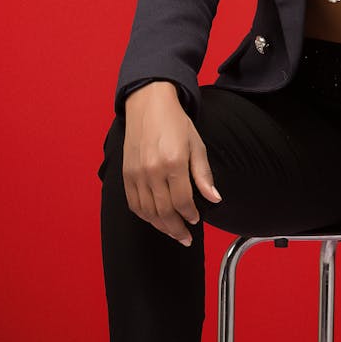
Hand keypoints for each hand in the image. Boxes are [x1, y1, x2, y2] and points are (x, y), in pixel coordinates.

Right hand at [122, 81, 220, 244]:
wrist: (149, 104)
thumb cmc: (176, 122)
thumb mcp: (197, 144)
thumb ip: (203, 175)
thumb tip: (214, 198)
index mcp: (173, 162)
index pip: (182, 202)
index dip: (190, 215)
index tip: (196, 220)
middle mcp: (152, 171)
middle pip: (164, 212)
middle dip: (177, 229)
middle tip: (186, 238)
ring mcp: (137, 173)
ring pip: (148, 212)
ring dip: (161, 227)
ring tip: (173, 232)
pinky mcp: (126, 174)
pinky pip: (134, 204)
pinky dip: (145, 216)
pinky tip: (155, 220)